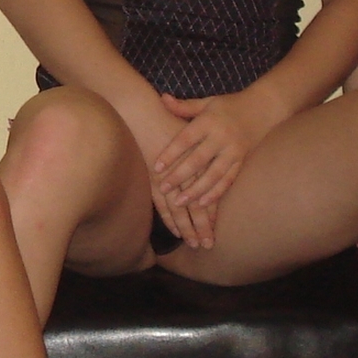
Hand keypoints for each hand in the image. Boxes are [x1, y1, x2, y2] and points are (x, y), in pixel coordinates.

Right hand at [122, 106, 213, 246]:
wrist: (142, 112)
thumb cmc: (166, 118)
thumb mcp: (190, 129)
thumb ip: (201, 150)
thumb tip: (210, 158)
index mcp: (200, 158)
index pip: (210, 190)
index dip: (212, 211)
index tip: (216, 227)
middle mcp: (188, 170)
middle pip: (198, 204)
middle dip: (203, 225)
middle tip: (208, 245)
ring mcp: (169, 176)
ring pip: (181, 208)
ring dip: (188, 227)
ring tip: (195, 244)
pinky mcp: (153, 178)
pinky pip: (163, 204)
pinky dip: (170, 218)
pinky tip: (176, 232)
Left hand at [152, 90, 274, 213]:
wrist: (264, 108)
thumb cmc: (230, 105)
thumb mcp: (207, 102)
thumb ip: (184, 106)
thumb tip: (162, 98)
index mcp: (209, 122)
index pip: (186, 139)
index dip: (171, 154)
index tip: (156, 167)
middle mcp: (221, 137)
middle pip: (198, 160)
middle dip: (179, 176)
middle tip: (163, 189)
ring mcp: (233, 151)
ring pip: (213, 175)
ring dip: (196, 190)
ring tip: (179, 202)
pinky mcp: (242, 161)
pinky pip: (228, 180)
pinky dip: (215, 192)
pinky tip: (202, 203)